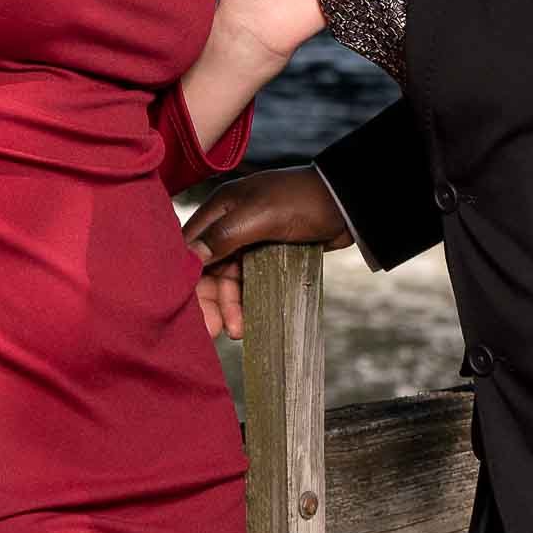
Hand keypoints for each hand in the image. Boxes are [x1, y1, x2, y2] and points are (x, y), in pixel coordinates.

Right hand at [180, 165, 354, 338]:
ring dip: (230, 305)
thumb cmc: (302, 202)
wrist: (347, 204)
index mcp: (220, 208)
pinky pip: (249, 283)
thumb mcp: (259, 216)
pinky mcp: (268, 257)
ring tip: (237, 331)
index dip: (185, 276)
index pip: (189, 246)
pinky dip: (247, 301)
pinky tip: (249, 320)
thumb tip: (189, 256)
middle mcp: (229, 225)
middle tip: (212, 330)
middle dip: (209, 299)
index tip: (185, 307)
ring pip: (228, 280)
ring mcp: (248, 242)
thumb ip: (223, 235)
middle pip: (207, 268)